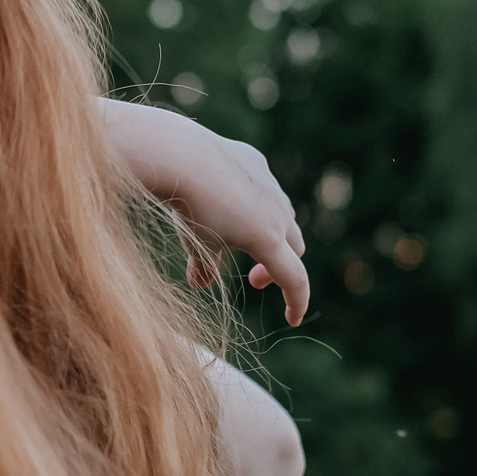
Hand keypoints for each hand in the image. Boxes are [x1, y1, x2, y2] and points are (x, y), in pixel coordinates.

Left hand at [100, 101, 312, 324]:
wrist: (180, 157)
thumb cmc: (190, 209)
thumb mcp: (196, 244)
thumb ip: (203, 267)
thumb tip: (201, 283)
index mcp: (268, 240)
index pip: (295, 279)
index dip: (296, 302)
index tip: (291, 319)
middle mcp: (278, 212)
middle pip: (295, 248)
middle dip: (279, 268)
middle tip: (253, 278)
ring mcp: (269, 184)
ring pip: (283, 216)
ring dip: (272, 235)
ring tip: (240, 239)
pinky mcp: (255, 162)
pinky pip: (264, 188)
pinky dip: (255, 202)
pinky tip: (226, 200)